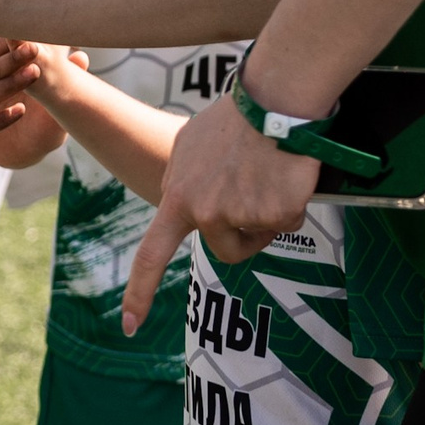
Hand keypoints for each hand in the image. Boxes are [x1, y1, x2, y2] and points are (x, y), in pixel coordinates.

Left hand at [120, 96, 315, 334]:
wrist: (273, 98)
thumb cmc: (236, 118)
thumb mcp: (191, 147)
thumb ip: (187, 182)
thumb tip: (190, 202)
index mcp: (176, 196)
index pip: (151, 254)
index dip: (140, 292)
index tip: (130, 326)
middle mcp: (202, 211)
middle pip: (226, 251)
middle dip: (246, 237)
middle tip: (259, 199)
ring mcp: (236, 213)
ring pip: (261, 237)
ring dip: (271, 217)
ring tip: (270, 175)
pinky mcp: (272, 213)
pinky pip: (289, 221)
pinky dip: (294, 201)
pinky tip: (288, 171)